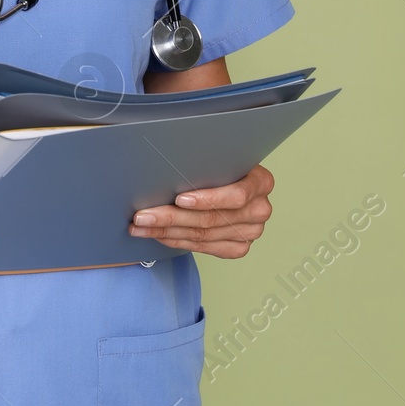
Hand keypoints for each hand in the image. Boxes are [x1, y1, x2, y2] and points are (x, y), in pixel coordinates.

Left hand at [129, 164, 273, 258]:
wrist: (235, 183)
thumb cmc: (224, 167)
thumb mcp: (222, 157)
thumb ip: (207, 162)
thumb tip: (169, 160)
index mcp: (262, 182)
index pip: (237, 195)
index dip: (207, 199)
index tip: (179, 198)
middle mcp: (260, 210)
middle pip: (212, 219)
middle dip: (172, 217)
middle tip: (144, 215)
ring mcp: (251, 231)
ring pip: (203, 235)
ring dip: (167, 231)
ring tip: (142, 226)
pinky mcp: (239, 247)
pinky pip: (203, 248)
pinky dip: (177, 241)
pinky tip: (159, 234)